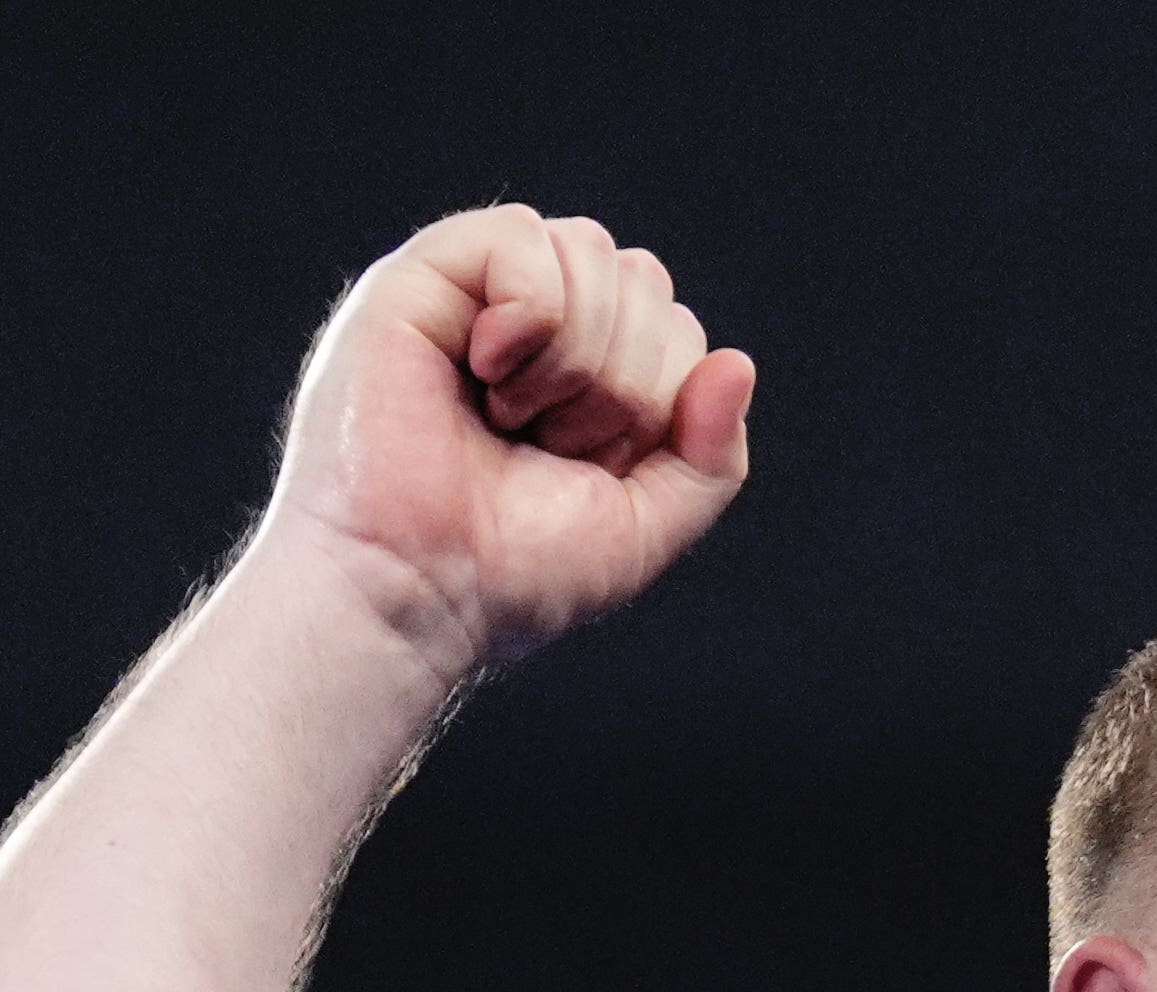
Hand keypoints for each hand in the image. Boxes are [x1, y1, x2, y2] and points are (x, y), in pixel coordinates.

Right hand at [256, 204, 756, 679]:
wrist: (419, 591)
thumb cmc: (513, 572)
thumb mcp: (644, 525)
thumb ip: (710, 456)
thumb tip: (737, 361)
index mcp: (585, 370)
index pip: (677, 328)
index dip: (657, 403)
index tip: (588, 467)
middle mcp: (533, 321)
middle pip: (644, 280)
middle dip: (623, 382)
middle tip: (548, 444)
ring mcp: (477, 293)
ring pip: (593, 251)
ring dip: (575, 358)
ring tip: (511, 416)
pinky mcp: (423, 275)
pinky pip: (522, 236)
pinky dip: (530, 315)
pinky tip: (485, 371)